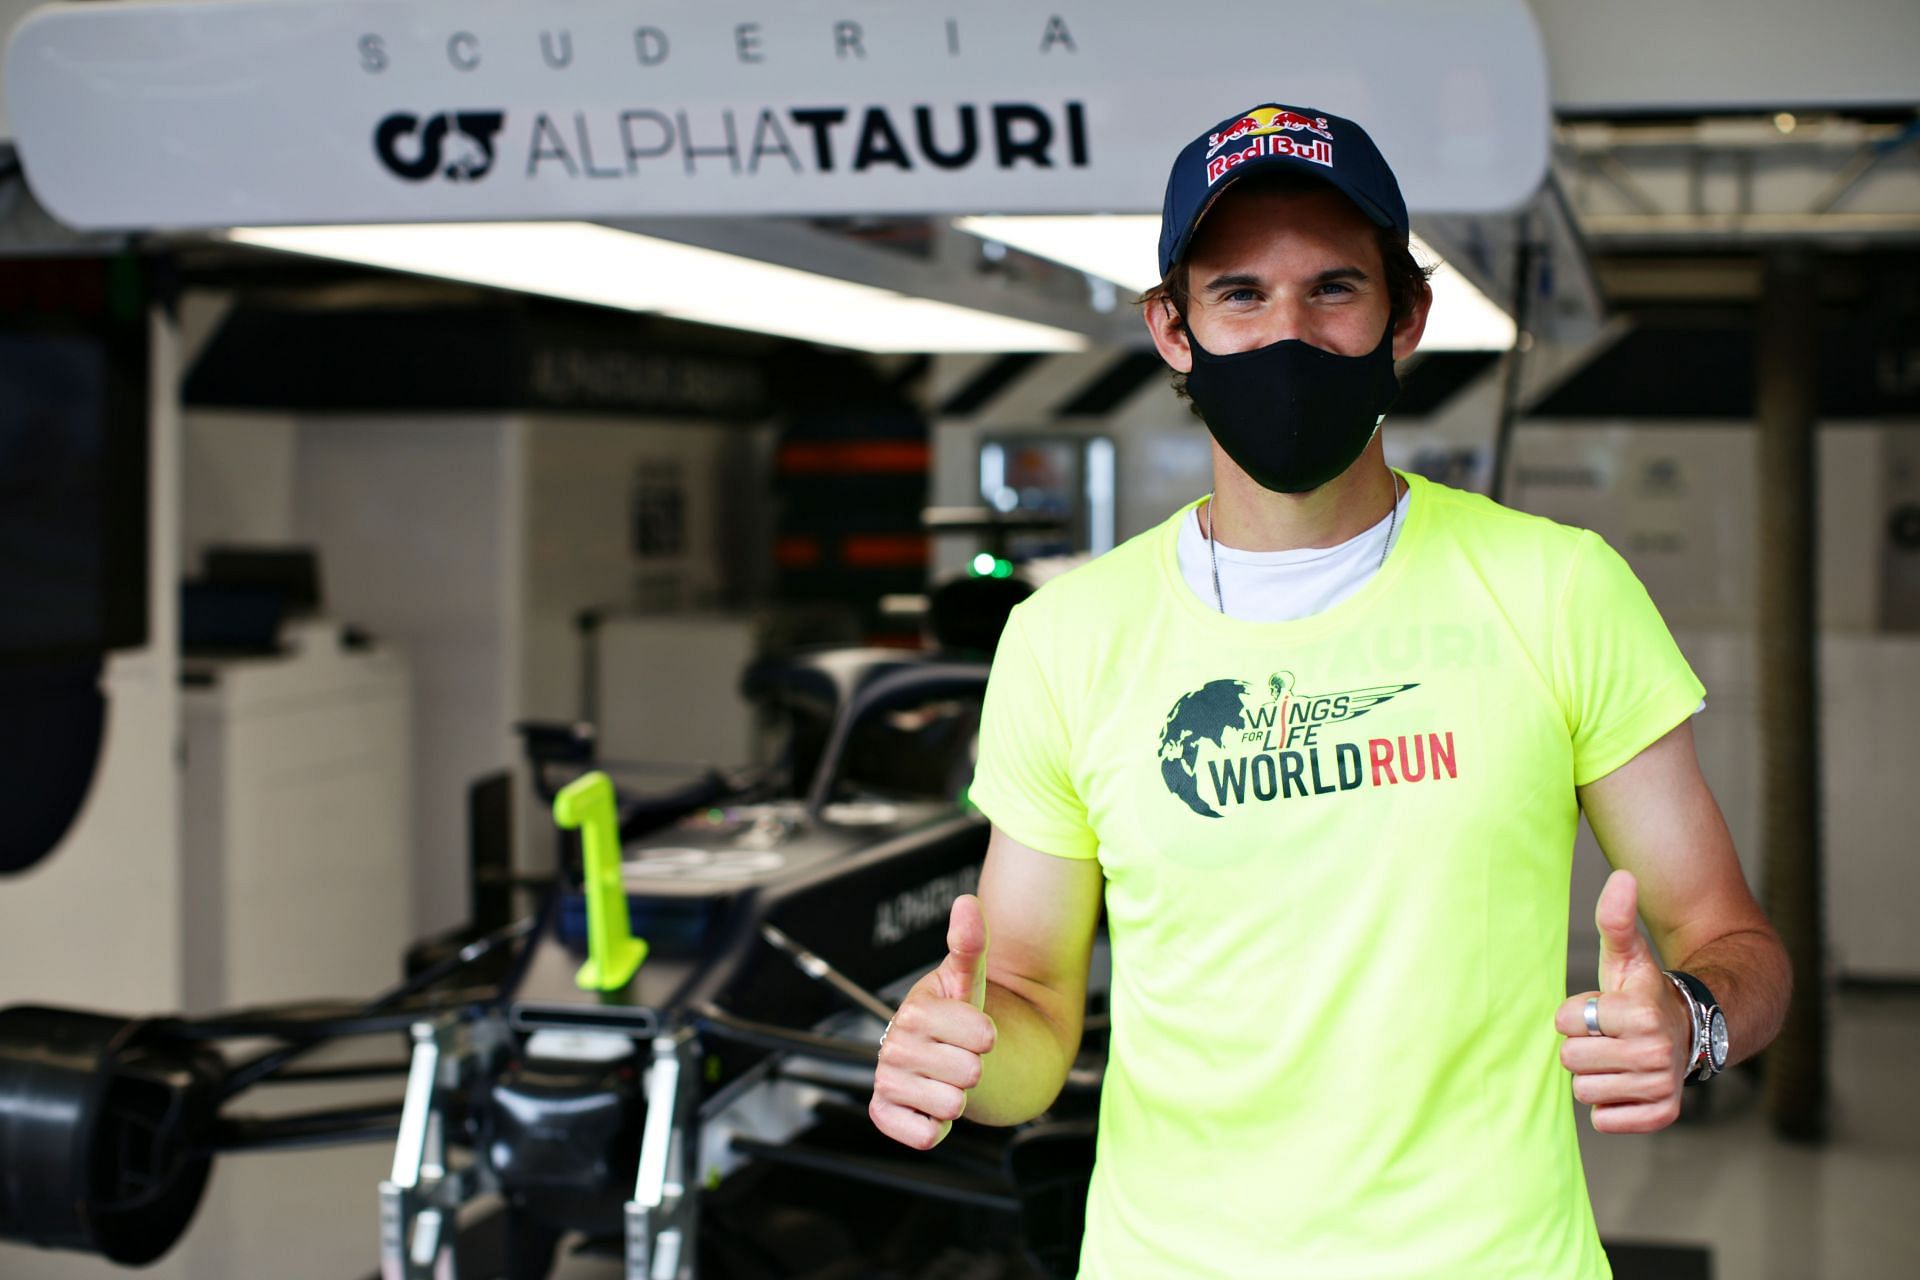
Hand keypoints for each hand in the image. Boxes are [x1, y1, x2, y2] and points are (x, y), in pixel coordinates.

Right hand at [869, 894, 996, 1149]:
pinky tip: (930, 1106)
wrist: (943, 1053)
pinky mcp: (883, 1113)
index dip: (988, 1037)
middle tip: (959, 1057)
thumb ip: (970, 943)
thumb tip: (968, 901)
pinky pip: (925, 1136)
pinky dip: (936, 1128)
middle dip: (974, 1069)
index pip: (982, 1037)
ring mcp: (887, 1080)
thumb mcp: (969, 978)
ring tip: (946, 1079)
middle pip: (970, 1074)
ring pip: (952, 1107)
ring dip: (959, 1099)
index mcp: (916, 1010)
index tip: (976, 1030)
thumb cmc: (959, 1014)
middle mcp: (895, 1045)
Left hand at [1554, 870, 1693, 1132]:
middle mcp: (1654, 1053)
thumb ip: (1616, 917)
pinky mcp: (1661, 1116)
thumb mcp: (1626, 954)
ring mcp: (1660, 1086)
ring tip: (1619, 1058)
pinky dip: (1610, 1106)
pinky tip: (1627, 1084)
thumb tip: (1623, 876)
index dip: (1577, 1013)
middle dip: (1583, 1046)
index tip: (1602, 1009)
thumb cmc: (1642, 992)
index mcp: (1639, 1013)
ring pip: (1584, 1090)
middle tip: (1610, 1037)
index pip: (1566, 1020)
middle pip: (1570, 1059)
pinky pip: (1604, 1120)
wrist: (1688, 1032)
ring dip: (1595, 1075)